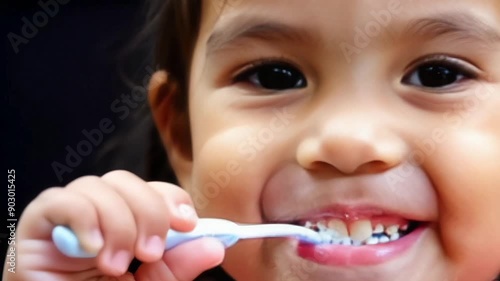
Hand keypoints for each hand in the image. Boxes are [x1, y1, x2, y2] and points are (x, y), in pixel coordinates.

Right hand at [3, 170, 224, 280]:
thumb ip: (176, 268)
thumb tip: (214, 247)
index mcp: (124, 228)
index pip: (151, 192)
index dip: (172, 200)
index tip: (188, 224)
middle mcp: (96, 217)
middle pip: (126, 181)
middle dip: (147, 212)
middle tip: (149, 252)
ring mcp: (67, 219)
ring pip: (97, 185)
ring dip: (116, 223)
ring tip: (115, 264)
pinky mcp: (37, 225)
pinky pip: (60, 200)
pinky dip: (82, 219)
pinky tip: (91, 249)